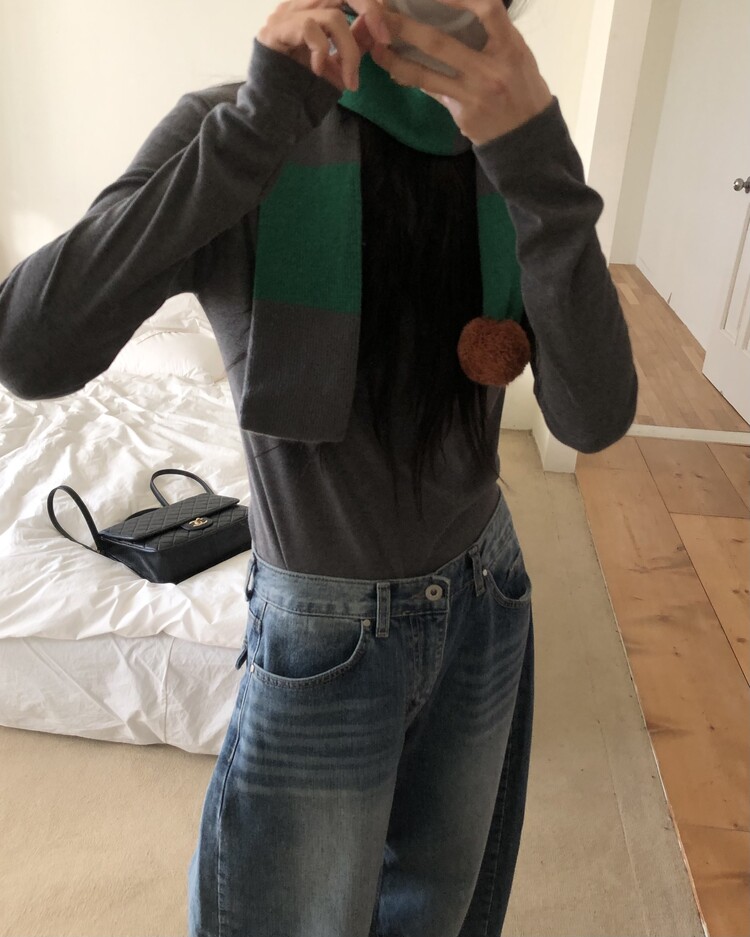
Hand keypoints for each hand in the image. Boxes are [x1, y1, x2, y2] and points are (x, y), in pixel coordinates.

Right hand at [257, 0, 390, 92]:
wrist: (271, 110)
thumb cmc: (302, 88)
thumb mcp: (337, 64)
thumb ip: (354, 43)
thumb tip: (376, 27)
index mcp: (315, 6)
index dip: (371, 6)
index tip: (385, 34)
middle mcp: (301, 4)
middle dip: (370, 10)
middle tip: (383, 38)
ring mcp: (286, 15)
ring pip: (332, 15)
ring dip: (349, 49)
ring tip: (350, 79)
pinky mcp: (276, 30)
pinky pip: (310, 28)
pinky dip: (322, 51)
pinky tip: (318, 71)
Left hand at [370, 0, 553, 145]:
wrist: (527, 136)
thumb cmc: (523, 88)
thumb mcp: (517, 54)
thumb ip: (493, 33)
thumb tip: (461, 7)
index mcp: (510, 47)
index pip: (487, 9)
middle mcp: (491, 69)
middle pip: (439, 43)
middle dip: (405, 27)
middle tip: (381, 14)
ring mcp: (474, 94)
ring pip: (425, 73)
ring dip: (395, 60)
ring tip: (376, 48)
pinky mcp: (462, 113)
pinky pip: (430, 91)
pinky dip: (411, 79)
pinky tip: (394, 70)